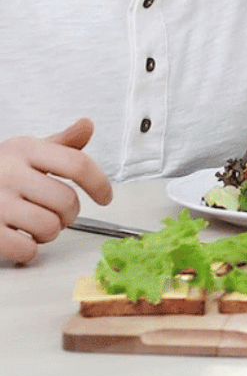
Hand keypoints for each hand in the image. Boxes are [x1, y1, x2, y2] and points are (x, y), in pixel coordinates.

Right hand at [0, 118, 112, 264]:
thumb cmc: (0, 171)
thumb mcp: (26, 151)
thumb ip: (60, 143)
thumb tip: (87, 125)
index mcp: (25, 149)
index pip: (77, 164)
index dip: (99, 183)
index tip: (106, 197)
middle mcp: (10, 172)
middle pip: (67, 200)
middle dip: (70, 214)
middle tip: (59, 214)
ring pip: (49, 226)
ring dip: (50, 232)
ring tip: (38, 225)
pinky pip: (25, 249)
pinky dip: (29, 250)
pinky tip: (21, 239)